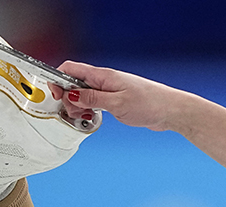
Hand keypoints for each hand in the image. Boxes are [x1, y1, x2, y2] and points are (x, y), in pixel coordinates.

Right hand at [48, 61, 193, 132]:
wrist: (171, 111)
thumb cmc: (149, 104)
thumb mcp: (117, 104)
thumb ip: (92, 99)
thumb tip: (70, 95)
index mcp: (103, 76)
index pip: (71, 69)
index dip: (57, 79)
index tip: (54, 95)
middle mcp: (105, 81)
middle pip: (74, 83)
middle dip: (67, 97)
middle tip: (73, 112)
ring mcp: (110, 90)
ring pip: (84, 94)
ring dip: (78, 106)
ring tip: (83, 117)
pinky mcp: (116, 100)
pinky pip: (95, 102)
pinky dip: (89, 109)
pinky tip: (92, 117)